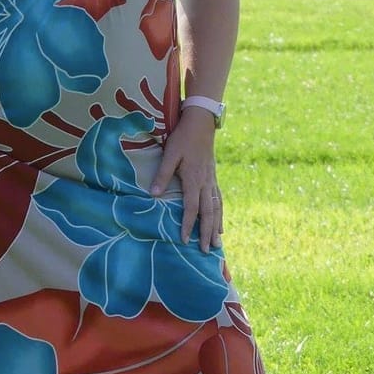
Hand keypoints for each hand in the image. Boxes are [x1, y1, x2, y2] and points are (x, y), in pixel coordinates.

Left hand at [150, 107, 223, 251]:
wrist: (201, 123)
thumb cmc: (183, 138)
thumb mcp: (170, 154)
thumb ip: (162, 175)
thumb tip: (153, 195)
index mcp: (194, 179)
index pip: (191, 207)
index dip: (187, 225)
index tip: (183, 240)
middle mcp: (205, 183)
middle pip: (208, 213)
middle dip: (207, 233)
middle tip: (206, 251)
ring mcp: (212, 181)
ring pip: (216, 208)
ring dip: (216, 226)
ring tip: (217, 243)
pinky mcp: (213, 177)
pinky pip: (219, 200)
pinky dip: (220, 214)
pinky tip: (220, 223)